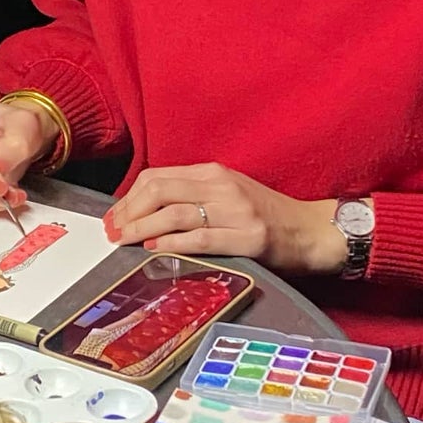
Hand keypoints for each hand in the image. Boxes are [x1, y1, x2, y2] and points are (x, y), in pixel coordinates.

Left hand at [103, 163, 348, 278]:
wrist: (311, 230)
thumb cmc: (267, 215)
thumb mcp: (228, 194)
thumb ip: (193, 196)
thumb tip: (146, 212)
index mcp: (214, 173)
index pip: (157, 177)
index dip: (128, 197)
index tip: (113, 215)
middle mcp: (222, 186)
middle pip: (159, 191)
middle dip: (127, 212)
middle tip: (111, 231)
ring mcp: (236, 211)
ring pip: (174, 213)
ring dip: (141, 228)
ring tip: (122, 241)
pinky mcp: (248, 238)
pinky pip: (200, 238)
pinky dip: (171, 243)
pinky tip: (152, 249)